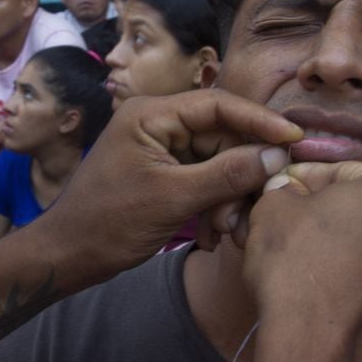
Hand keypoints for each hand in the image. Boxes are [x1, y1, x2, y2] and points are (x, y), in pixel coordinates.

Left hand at [34, 90, 300, 274]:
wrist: (67, 257)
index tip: (295, 139)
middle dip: (242, 175)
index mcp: (151, 114)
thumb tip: (277, 154)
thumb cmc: (107, 223)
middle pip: (223, 137)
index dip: (260, 121)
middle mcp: (157, 124)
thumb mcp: (172, 199)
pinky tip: (214, 236)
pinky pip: (204, 182)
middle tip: (251, 211)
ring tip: (226, 232)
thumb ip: (226, 174)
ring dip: (229, 198)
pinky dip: (214, 206)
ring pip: (218, 163)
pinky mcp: (163, 175)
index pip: (219, 105)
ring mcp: (160, 150)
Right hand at [239, 162, 361, 361]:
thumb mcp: (274, 208)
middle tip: (285, 224)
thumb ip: (282, 189)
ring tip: (299, 257)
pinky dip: (352, 274)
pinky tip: (321, 285)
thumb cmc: (297, 265)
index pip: (341, 171)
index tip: (276, 194)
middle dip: (325, 212)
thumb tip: (284, 191)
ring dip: (339, 243)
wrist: (316, 347)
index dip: (302, 180)